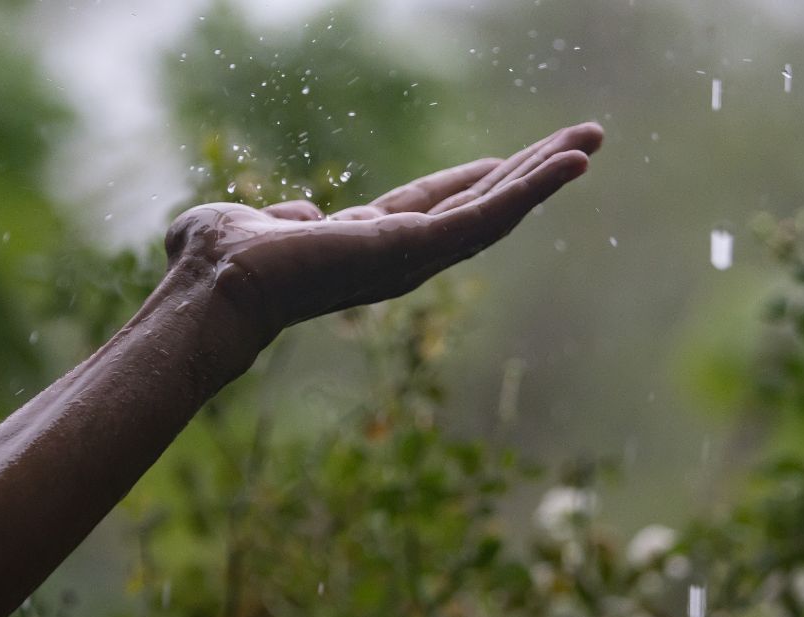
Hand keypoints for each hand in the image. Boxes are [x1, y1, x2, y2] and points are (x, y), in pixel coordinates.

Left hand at [163, 122, 603, 338]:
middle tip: (580, 141)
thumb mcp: (247, 224)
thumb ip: (274, 217)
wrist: (213, 287)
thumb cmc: (214, 264)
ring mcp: (412, 256)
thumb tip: (293, 215)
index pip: (430, 207)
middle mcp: (396, 253)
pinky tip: (573, 161)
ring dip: (544, 175)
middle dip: (528, 174)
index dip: (470, 182)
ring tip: (591, 141)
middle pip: (476, 206)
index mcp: (363, 242)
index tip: (506, 161)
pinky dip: (533, 189)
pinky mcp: (418, 250)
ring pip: (493, 211)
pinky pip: (488, 215)